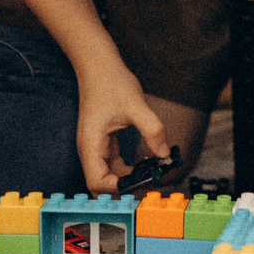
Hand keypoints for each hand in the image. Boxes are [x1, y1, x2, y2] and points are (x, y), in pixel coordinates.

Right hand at [74, 65, 168, 193]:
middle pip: (100, 183)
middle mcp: (90, 149)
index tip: (140, 182)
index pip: (97, 181)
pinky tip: (144, 164)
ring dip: (127, 179)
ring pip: (107, 175)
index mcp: (91, 144)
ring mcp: (95, 147)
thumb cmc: (110, 82)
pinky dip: (127, 169)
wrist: (98, 66)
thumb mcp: (136, 106)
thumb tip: (164, 153)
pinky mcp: (103, 142)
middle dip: (123, 188)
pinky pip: (112, 164)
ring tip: (150, 174)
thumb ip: (152, 130)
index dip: (118, 188)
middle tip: (148, 184)